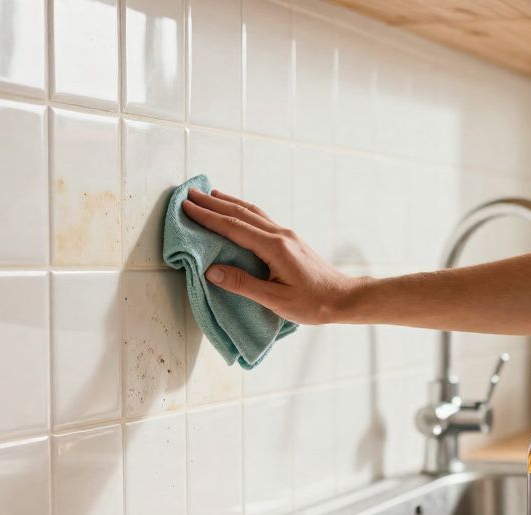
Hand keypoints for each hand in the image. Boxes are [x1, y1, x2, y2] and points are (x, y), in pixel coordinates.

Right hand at [180, 188, 363, 324]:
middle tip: (189, 194)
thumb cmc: (312, 304)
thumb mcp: (276, 300)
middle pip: (241, 213)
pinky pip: (260, 219)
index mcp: (275, 248)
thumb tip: (211, 271)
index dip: (208, 217)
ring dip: (228, 202)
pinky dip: (243, 211)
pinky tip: (237, 210)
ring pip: (252, 212)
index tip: (187, 207)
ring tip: (208, 195)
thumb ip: (243, 285)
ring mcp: (286, 235)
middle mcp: (280, 235)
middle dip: (212, 204)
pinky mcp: (289, 240)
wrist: (343, 298)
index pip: (233, 227)